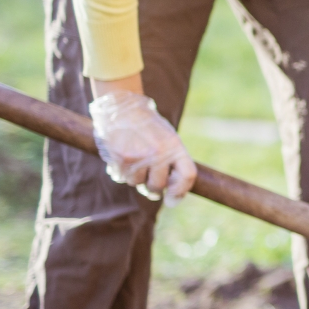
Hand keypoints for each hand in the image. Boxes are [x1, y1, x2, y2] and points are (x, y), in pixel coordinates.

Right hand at [89, 90, 195, 205]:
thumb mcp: (167, 138)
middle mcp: (159, 153)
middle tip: (148, 182)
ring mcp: (140, 157)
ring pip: (138, 184)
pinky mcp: (122, 159)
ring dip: (135, 178)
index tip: (172, 200)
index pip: (188, 176)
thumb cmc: (147, 126)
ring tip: (133, 160)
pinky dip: (121, 173)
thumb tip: (171, 192)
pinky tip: (121, 158)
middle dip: (153, 189)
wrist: (122, 108)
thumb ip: (172, 161)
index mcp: (175, 146)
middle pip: (159, 186)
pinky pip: (122, 178)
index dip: (181, 192)